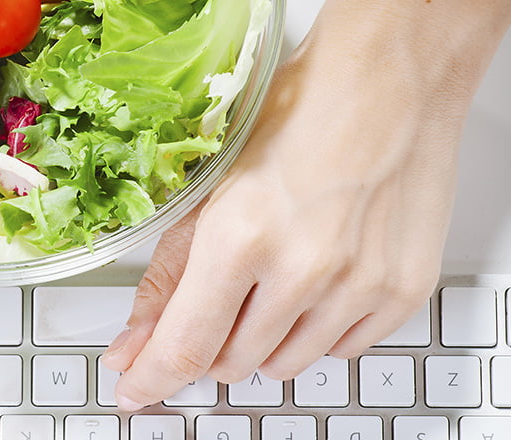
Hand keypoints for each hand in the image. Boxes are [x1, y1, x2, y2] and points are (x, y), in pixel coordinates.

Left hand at [101, 0, 510, 409]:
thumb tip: (134, 345)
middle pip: (231, 363)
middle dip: (213, 336)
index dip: (153, 378)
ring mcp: (358, 286)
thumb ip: (167, 280)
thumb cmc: (296, 117)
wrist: (388, 82)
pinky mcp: (400, 292)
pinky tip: (320, 275)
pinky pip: (340, 350)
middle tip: (225, 287)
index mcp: (241, 237)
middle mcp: (303, 270)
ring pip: (284, 364)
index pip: (184, 347)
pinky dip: (318, 326)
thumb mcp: (209, 191)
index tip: (137, 392)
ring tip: (276, 271)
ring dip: (264, 336)